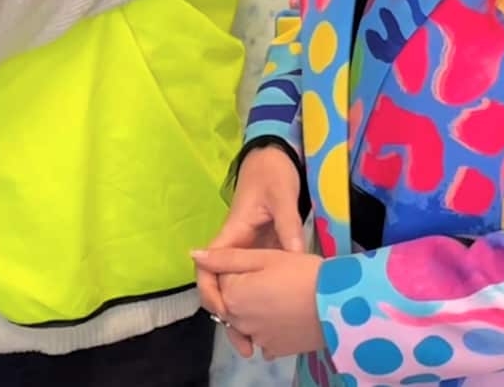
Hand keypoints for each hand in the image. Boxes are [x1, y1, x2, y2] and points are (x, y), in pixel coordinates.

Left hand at [191, 247, 323, 360]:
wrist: (340, 303)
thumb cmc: (302, 273)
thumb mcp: (264, 257)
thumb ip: (226, 258)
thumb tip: (194, 255)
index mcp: (232, 296)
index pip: (222, 278)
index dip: (240, 266)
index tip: (263, 262)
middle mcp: (239, 322)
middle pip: (232, 300)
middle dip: (245, 288)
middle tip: (274, 276)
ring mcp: (258, 339)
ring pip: (246, 320)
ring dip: (255, 308)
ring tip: (281, 294)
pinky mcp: (276, 349)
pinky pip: (262, 337)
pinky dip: (268, 326)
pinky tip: (284, 313)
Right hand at [196, 145, 304, 356]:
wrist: (273, 159)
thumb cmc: (272, 174)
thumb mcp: (282, 196)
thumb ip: (288, 226)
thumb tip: (294, 257)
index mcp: (232, 232)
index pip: (208, 266)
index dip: (210, 292)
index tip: (225, 313)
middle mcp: (235, 245)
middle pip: (219, 284)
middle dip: (227, 315)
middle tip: (247, 343)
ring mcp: (247, 250)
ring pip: (235, 286)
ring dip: (242, 313)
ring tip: (258, 342)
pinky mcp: (260, 252)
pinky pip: (253, 280)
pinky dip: (257, 301)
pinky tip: (273, 321)